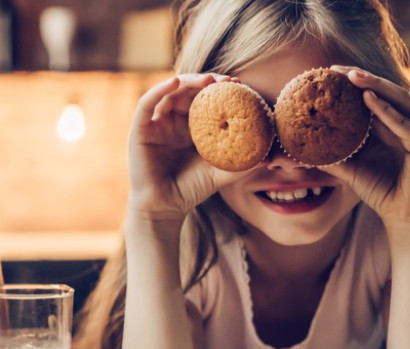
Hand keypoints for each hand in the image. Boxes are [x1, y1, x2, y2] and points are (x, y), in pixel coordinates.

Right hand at [127, 74, 250, 221]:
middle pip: (188, 90)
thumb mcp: (221, 171)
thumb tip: (270, 155)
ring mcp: (154, 123)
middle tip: (228, 80)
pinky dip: (160, 89)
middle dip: (207, 81)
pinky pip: (147, 103)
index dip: (220, 89)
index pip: (204, 99)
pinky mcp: (139, 129)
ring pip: (169, 91)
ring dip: (188, 81)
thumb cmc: (191, 189)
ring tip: (208, 80)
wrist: (165, 207)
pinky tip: (176, 81)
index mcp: (189, 126)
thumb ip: (243, 162)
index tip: (240, 85)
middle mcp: (171, 120)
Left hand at [321, 66, 409, 231]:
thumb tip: (299, 151)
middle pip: (385, 91)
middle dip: (362, 77)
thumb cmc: (380, 191)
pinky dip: (387, 111)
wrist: (402, 217)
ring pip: (398, 100)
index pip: (374, 94)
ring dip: (375, 86)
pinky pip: (406, 124)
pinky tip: (369, 99)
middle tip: (336, 69)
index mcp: (393, 124)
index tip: (327, 73)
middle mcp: (409, 123)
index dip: (353, 82)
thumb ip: (330, 157)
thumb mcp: (349, 169)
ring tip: (352, 76)